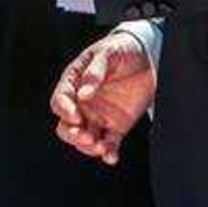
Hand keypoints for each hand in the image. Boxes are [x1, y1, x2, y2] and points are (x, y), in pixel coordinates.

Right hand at [50, 28, 156, 166]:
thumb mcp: (108, 52)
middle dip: (72, 135)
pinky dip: (109, 154)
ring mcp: (98, 117)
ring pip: (84, 139)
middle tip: (86, 136)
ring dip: (89, 147)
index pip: (60, 101)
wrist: (147, 57)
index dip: (64, 110)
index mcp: (74, 84)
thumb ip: (95, 71)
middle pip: (66, 126)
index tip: (76, 115)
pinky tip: (112, 156)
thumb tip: (84, 93)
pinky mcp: (115, 127)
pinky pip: (108, 145)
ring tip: (101, 147)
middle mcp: (82, 104)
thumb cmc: (120, 50)